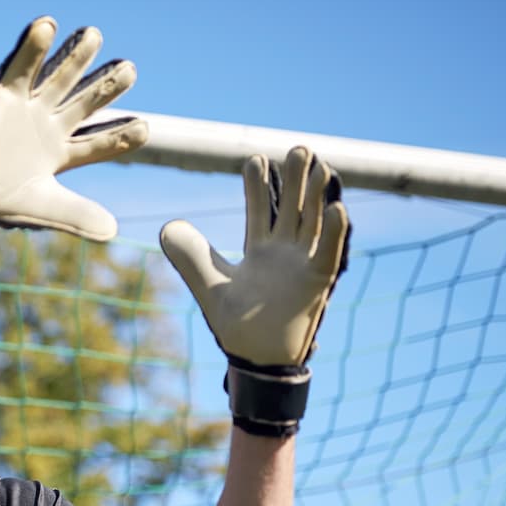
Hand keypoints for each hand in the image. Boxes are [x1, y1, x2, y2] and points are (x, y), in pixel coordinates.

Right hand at [0, 17, 147, 247]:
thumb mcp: (42, 208)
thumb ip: (76, 215)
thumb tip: (113, 231)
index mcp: (62, 154)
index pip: (99, 141)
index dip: (121, 136)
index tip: (145, 129)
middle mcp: (49, 128)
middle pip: (85, 103)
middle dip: (107, 87)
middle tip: (129, 71)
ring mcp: (29, 110)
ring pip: (59, 78)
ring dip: (77, 58)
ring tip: (94, 35)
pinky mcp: (4, 96)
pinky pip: (22, 67)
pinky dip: (32, 47)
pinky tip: (47, 25)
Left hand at [159, 146, 350, 435]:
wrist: (254, 356)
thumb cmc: (235, 323)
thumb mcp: (207, 284)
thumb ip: (188, 255)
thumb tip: (168, 226)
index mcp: (259, 249)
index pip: (260, 208)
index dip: (258, 184)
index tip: (255, 159)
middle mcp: (284, 252)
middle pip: (291, 207)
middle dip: (294, 179)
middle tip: (297, 149)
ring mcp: (302, 265)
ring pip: (313, 222)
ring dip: (318, 195)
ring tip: (321, 163)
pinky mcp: (317, 283)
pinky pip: (327, 253)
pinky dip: (333, 232)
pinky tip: (337, 207)